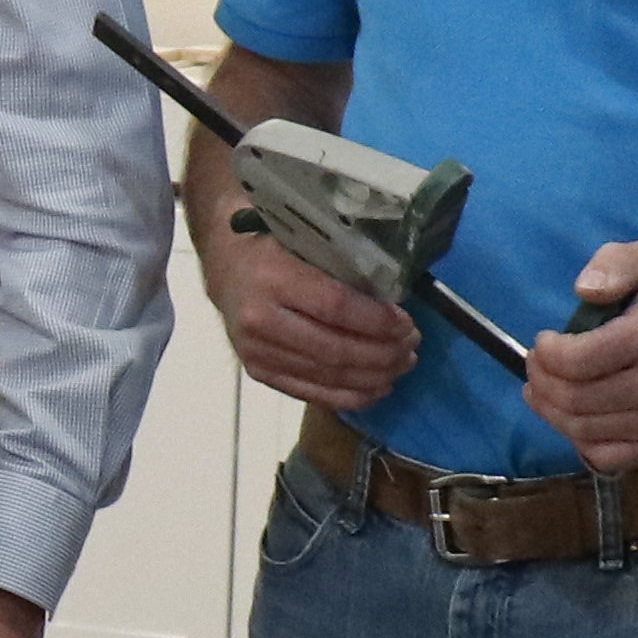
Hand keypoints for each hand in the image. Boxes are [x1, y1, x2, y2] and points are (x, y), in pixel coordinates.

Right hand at [200, 210, 416, 411]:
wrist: (225, 266)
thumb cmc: (274, 246)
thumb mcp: (306, 241)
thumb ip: (343, 265)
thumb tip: (397, 295)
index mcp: (273, 278)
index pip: (336, 308)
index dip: (377, 321)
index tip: (406, 323)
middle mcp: (260, 320)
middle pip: (334, 349)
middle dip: (382, 353)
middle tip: (411, 347)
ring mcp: (256, 352)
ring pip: (327, 375)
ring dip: (373, 376)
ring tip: (401, 365)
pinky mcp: (258, 372)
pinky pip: (311, 393)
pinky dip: (349, 396)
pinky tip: (377, 389)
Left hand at [522, 242, 637, 470]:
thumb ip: (613, 264)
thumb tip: (584, 291)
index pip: (577, 362)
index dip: (546, 354)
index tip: (542, 343)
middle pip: (575, 400)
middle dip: (541, 383)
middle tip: (536, 367)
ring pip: (583, 431)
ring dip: (551, 411)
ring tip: (544, 389)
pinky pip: (603, 457)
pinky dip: (577, 439)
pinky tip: (573, 415)